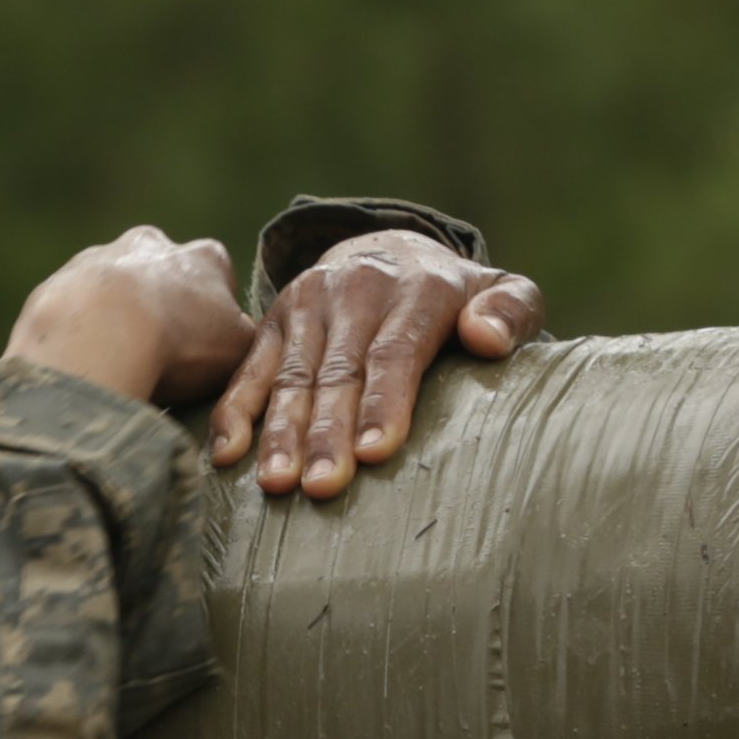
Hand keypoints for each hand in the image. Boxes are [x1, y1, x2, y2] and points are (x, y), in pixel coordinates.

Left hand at [1, 226, 256, 410]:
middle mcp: (150, 245)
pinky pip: (71, 315)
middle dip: (159, 311)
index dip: (213, 318)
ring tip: (114, 367)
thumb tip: (247, 348)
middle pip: (161, 280)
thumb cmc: (180, 343)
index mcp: (204, 258)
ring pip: (111, 293)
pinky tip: (80, 367)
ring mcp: (98, 260)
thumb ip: (246, 343)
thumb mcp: (239, 351)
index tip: (201, 351)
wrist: (100, 335)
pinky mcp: (57, 286)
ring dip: (113, 323)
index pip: (218, 281)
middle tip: (155, 359)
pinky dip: (77, 337)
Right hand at [207, 233, 545, 498]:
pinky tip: (227, 455)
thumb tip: (488, 339)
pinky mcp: (272, 322)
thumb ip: (511, 309)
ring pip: (291, 376)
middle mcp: (356, 289)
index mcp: (416, 288)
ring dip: (280, 432)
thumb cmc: (454, 298)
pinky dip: (234, 412)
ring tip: (276, 482)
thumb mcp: (501, 290)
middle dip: (327, 431)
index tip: (374, 451)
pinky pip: (249, 370)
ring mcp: (307, 305)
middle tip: (322, 487)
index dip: (384, 401)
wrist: (388, 251)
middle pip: (339, 371)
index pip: (395, 350)